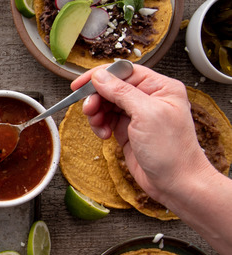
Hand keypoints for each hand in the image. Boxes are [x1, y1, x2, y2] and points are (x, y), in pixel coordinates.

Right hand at [70, 64, 214, 201]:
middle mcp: (149, 98)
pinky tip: (104, 135)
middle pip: (112, 87)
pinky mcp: (128, 130)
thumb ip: (121, 92)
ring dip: (97, 114)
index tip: (80, 84)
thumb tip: (100, 76)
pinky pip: (106, 120)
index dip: (101, 76)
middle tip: (89, 109)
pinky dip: (100, 126)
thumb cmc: (171, 150)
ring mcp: (137, 115)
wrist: (175, 183)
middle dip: (97, 98)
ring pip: (106, 104)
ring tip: (98, 126)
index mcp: (160, 87)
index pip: (124, 72)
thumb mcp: (146, 114)